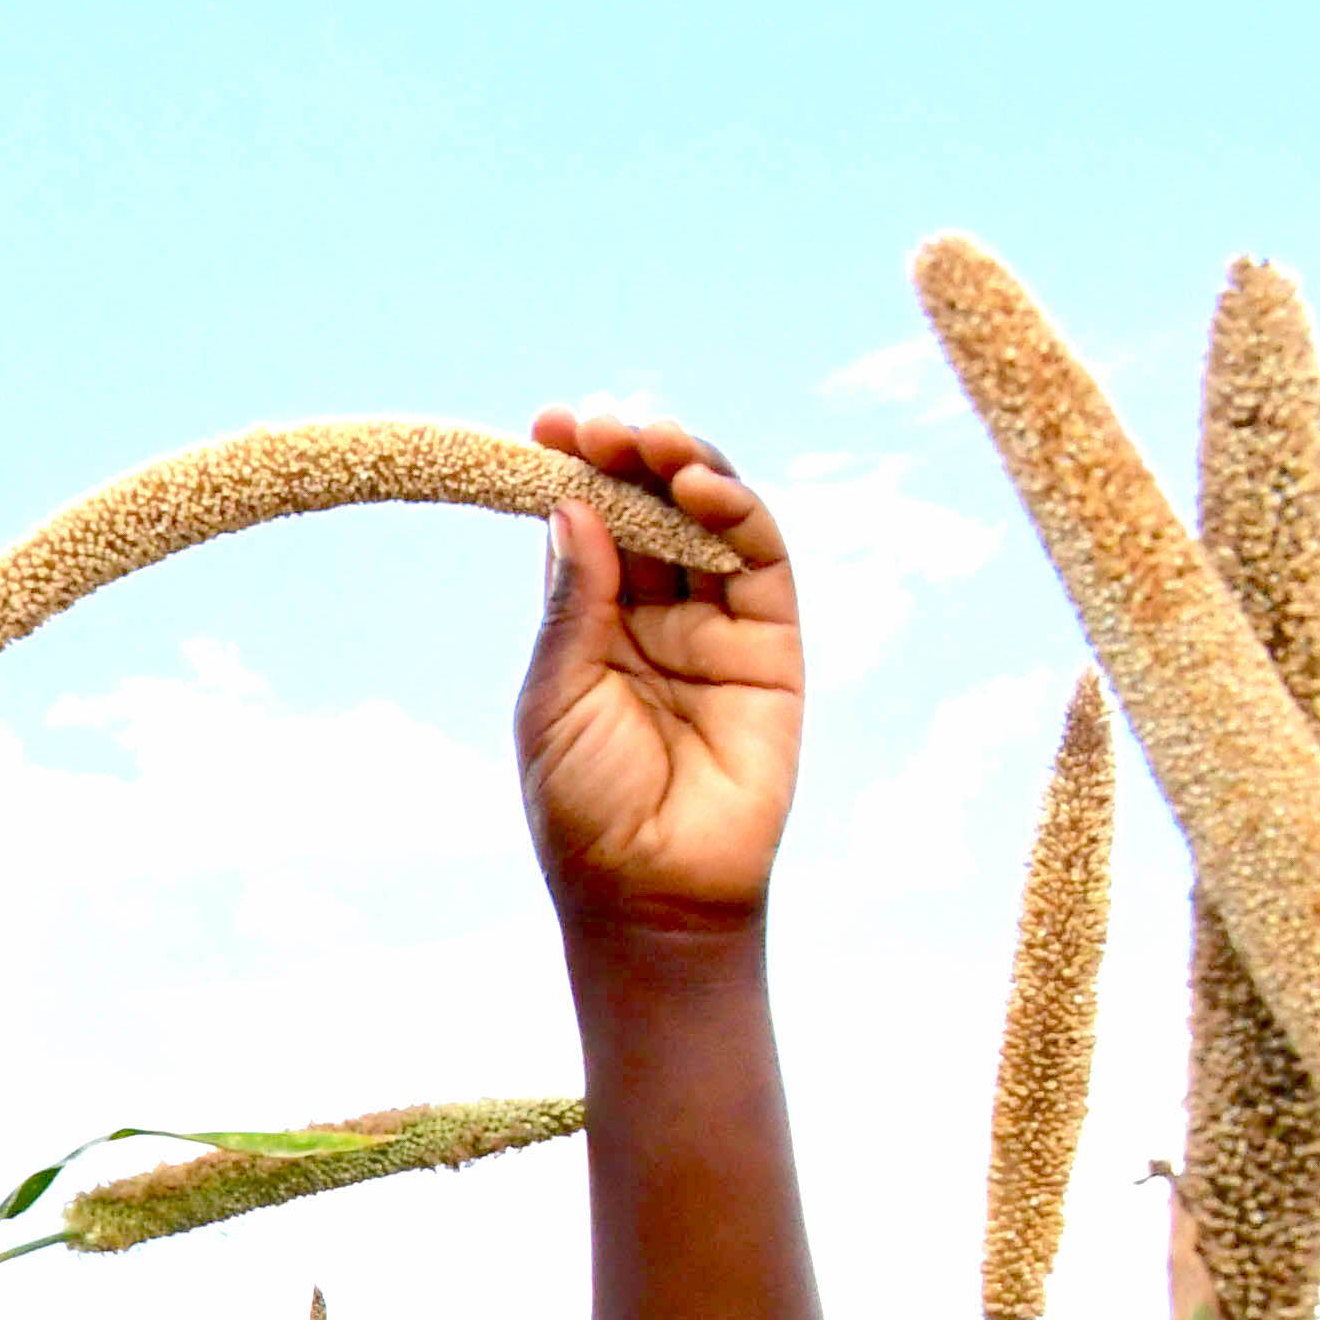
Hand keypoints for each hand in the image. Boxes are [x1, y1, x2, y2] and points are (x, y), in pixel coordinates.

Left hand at [514, 408, 799, 937]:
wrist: (650, 895)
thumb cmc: (583, 809)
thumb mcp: (556, 697)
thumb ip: (573, 606)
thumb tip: (571, 507)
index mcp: (589, 628)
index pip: (586, 529)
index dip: (572, 475)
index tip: (546, 427)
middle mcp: (654, 617)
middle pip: (647, 512)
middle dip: (624, 459)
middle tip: (596, 425)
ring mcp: (715, 627)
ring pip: (707, 523)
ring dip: (682, 470)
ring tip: (650, 441)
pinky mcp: (772, 645)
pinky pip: (761, 565)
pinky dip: (736, 515)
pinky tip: (698, 488)